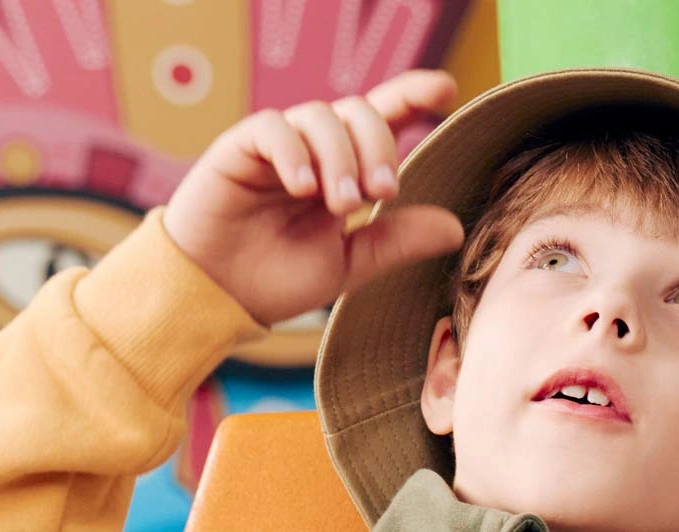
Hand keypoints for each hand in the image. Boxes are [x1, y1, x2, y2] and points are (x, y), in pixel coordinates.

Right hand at [162, 70, 462, 328]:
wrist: (222, 293)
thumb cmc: (282, 277)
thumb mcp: (351, 263)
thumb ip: (397, 241)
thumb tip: (456, 227)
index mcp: (346, 169)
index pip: (384, 119)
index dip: (413, 97)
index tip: (446, 91)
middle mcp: (316, 149)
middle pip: (358, 111)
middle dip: (377, 147)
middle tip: (381, 192)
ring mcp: (280, 144)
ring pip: (320, 116)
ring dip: (339, 158)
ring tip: (339, 206)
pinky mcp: (241, 147)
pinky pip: (274, 128)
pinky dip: (294, 153)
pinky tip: (302, 188)